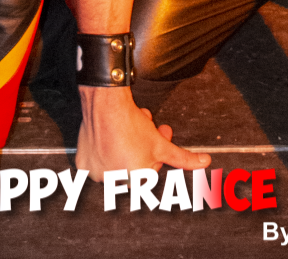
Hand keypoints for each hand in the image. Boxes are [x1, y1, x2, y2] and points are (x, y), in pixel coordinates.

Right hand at [76, 86, 209, 180]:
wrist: (106, 104)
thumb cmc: (132, 124)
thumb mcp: (162, 143)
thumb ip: (183, 158)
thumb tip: (205, 162)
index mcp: (133, 183)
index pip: (147, 172)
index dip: (152, 153)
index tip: (153, 139)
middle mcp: (113, 182)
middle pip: (132, 167)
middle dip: (141, 149)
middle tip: (145, 131)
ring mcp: (96, 175)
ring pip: (114, 162)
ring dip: (123, 147)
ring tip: (128, 127)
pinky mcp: (83, 164)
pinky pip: (95, 160)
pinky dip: (101, 150)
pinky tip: (108, 135)